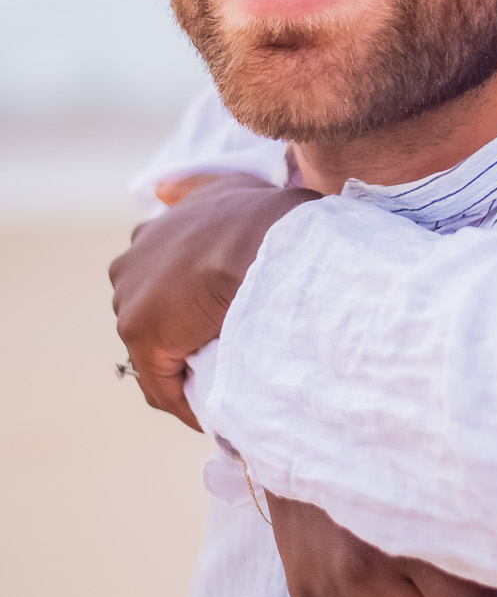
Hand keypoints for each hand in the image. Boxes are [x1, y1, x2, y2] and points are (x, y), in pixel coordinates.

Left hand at [110, 172, 319, 429]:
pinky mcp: (141, 334)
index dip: (186, 301)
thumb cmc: (261, 216)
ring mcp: (132, 298)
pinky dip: (182, 400)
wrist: (263, 243)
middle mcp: (133, 261)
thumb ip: (195, 186)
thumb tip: (162, 190)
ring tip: (219, 383)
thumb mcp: (227, 184)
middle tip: (221, 351)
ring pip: (153, 349)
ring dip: (181, 366)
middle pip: (151, 313)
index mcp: (152, 233)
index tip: (216, 318)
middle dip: (179, 333)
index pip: (157, 278)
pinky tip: (209, 412)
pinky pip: (160, 383)